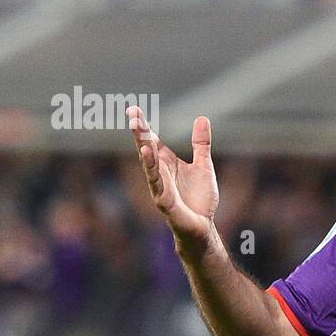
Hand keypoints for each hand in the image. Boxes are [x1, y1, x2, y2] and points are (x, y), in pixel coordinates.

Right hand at [128, 105, 218, 251]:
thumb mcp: (203, 166)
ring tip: (137, 128)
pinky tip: (146, 154)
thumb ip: (201, 144)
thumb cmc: (200, 199)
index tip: (134, 108)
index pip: (153, 140)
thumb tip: (201, 118)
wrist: (203, 227)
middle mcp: (160, 172)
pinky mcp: (163, 200)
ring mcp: (159, 186)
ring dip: (142, 145)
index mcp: (167, 163)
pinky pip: (156, 182)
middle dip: (139, 131)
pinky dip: (151, 168)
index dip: (145, 126)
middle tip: (132, 112)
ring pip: (148, 163)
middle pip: (147, 148)